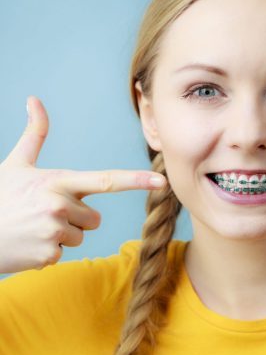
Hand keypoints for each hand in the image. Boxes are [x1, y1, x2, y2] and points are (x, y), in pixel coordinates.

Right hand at [0, 96, 166, 273]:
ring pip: (80, 236)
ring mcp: (55, 231)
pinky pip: (63, 253)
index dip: (136, 180)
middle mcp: (60, 205)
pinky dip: (48, 251)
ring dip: (62, 235)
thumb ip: (35, 134)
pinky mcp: (49, 254)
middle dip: (76, 219)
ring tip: (34, 228)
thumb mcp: (16, 164)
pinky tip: (28, 242)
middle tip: (44, 215)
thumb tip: (35, 100)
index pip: (106, 180)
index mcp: (58, 181)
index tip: (161, 181)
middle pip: (95, 219)